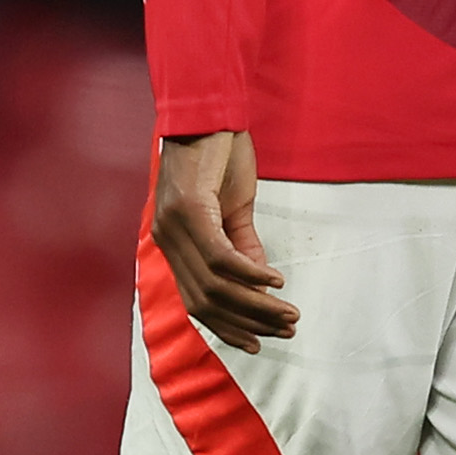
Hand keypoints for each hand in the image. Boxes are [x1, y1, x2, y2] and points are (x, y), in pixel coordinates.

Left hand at [153, 131, 296, 351]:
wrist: (207, 111)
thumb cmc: (217, 156)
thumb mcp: (232, 208)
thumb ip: (242, 246)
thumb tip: (260, 285)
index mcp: (172, 243)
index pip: (196, 303)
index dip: (227, 328)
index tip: (259, 343)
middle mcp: (167, 239)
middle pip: (207, 300)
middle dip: (249, 322)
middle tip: (286, 329)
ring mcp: (175, 226)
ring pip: (217, 285)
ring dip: (257, 305)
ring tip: (288, 313)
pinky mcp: (190, 209)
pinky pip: (222, 257)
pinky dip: (251, 275)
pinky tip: (276, 282)